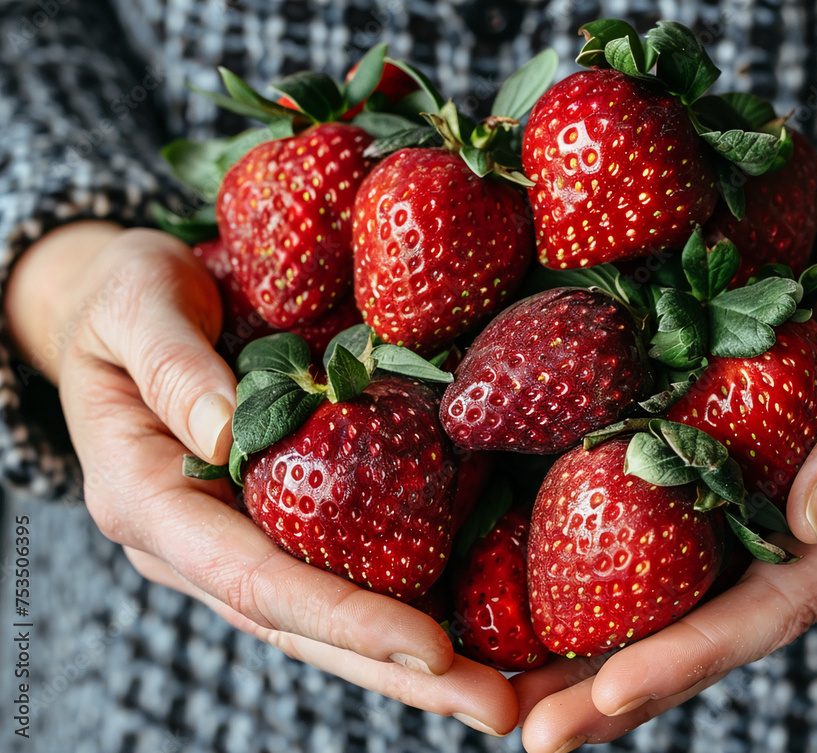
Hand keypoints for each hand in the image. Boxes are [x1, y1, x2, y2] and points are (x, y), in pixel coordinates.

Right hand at [5, 222, 517, 735]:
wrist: (120, 302)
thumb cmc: (123, 297)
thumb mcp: (134, 304)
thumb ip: (172, 366)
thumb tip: (226, 435)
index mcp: (150, 500)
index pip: (255, 580)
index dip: (342, 618)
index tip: (431, 649)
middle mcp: (198, 539)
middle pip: (302, 625)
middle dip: (399, 672)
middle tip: (496, 710)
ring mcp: (238, 533)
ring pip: (327, 614)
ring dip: (413, 660)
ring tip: (500, 693)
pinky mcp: (277, 512)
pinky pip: (341, 564)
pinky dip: (404, 597)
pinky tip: (474, 618)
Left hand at [510, 230, 816, 751]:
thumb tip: (812, 522)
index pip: (770, 611)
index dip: (690, 653)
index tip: (611, 690)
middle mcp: (806, 555)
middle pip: (707, 636)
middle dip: (619, 691)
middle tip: (536, 734)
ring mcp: (756, 533)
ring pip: (671, 612)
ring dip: (592, 663)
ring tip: (515, 704)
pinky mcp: (717, 501)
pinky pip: (657, 556)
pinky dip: (598, 592)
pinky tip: (535, 617)